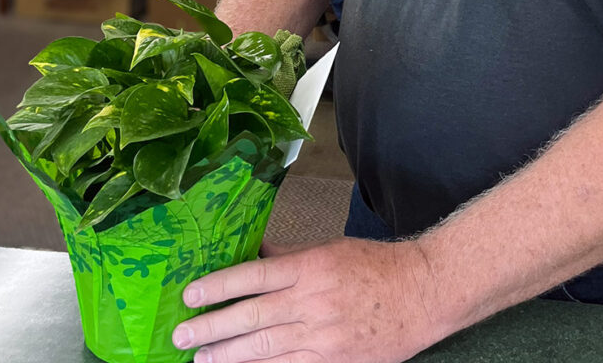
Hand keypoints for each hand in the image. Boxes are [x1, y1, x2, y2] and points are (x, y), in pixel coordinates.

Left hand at [172, 237, 444, 362]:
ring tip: (200, 359)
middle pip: (253, 317)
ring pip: (265, 350)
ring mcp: (322, 337)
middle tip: (181, 334)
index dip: (220, 286)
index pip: (255, 276)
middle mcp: (313, 301)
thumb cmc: (377, 267)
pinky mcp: (332, 362)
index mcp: (312, 267)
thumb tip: (255, 256)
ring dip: (228, 356)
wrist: (422, 294)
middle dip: (212, 327)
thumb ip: (291, 257)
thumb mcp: (331, 250)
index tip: (191, 294)